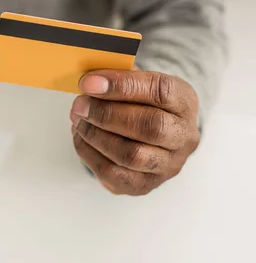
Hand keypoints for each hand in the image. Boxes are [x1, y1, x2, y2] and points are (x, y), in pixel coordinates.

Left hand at [70, 68, 200, 195]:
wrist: (151, 134)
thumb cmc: (140, 102)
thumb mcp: (137, 81)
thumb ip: (118, 77)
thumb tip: (90, 80)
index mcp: (184, 102)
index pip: (160, 91)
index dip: (121, 86)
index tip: (89, 83)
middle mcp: (183, 136)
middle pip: (150, 127)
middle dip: (107, 115)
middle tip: (80, 104)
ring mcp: (167, 165)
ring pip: (132, 155)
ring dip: (96, 135)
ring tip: (79, 119)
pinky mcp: (144, 185)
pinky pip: (113, 174)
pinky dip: (89, 153)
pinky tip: (80, 136)